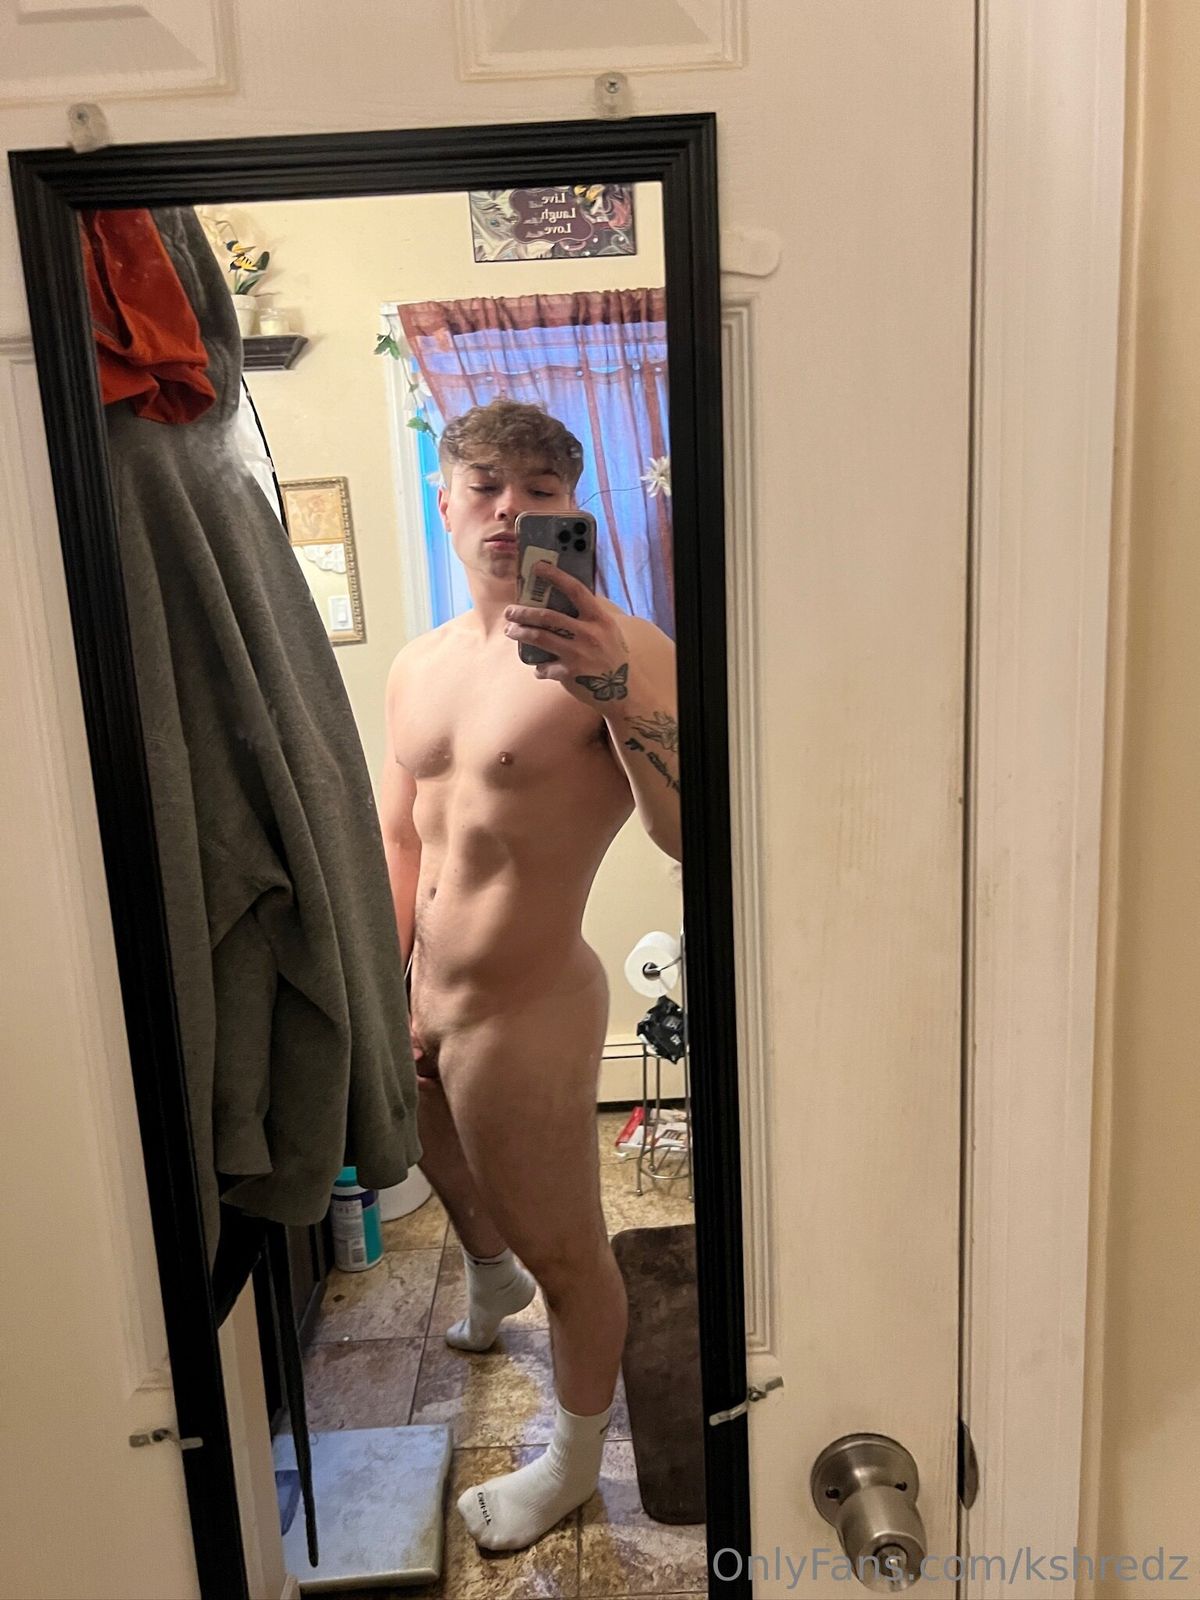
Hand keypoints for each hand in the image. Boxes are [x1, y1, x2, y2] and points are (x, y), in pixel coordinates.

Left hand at [503, 562, 633, 708]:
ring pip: (539, 638)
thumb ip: (590, 616)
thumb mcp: (609, 631)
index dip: (555, 576)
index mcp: (599, 619)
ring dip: (520, 633)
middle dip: (523, 612)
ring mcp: (578, 654)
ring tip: (511, 631)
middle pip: (548, 616)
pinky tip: (539, 668)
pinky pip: (544, 667)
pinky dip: (539, 668)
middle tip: (510, 611)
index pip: (576, 590)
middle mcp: (588, 634)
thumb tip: (565, 598)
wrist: (625, 691)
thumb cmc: (613, 656)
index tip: (537, 567)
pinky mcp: (569, 674)